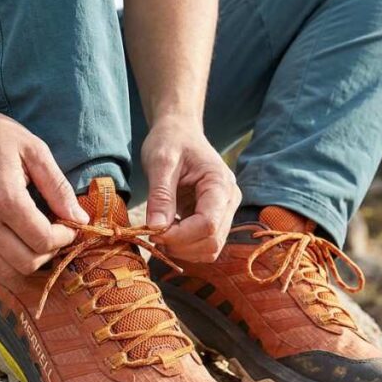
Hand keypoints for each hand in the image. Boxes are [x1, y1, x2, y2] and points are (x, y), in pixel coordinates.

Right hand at [0, 105, 88, 278]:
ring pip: (7, 271)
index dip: (64, 238)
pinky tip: (22, 240)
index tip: (71, 225)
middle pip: (26, 263)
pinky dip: (10, 260)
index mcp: (5, 198)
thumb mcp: (35, 151)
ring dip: (30, 262)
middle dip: (50, 254)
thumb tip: (80, 219)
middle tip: (58, 234)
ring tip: (40, 240)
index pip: (42, 240)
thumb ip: (59, 188)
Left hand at [142, 118, 241, 262]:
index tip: (152, 231)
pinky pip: (205, 244)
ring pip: (211, 249)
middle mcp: (230, 200)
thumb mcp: (160, 162)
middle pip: (212, 241)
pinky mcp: (216, 218)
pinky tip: (168, 231)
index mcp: (220, 184)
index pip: (208, 224)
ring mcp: (225, 211)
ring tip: (159, 232)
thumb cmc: (171, 140)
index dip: (179, 236)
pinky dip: (185, 247)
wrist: (180, 131)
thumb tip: (156, 228)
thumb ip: (160, 195)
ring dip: (183, 250)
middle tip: (152, 233)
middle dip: (180, 245)